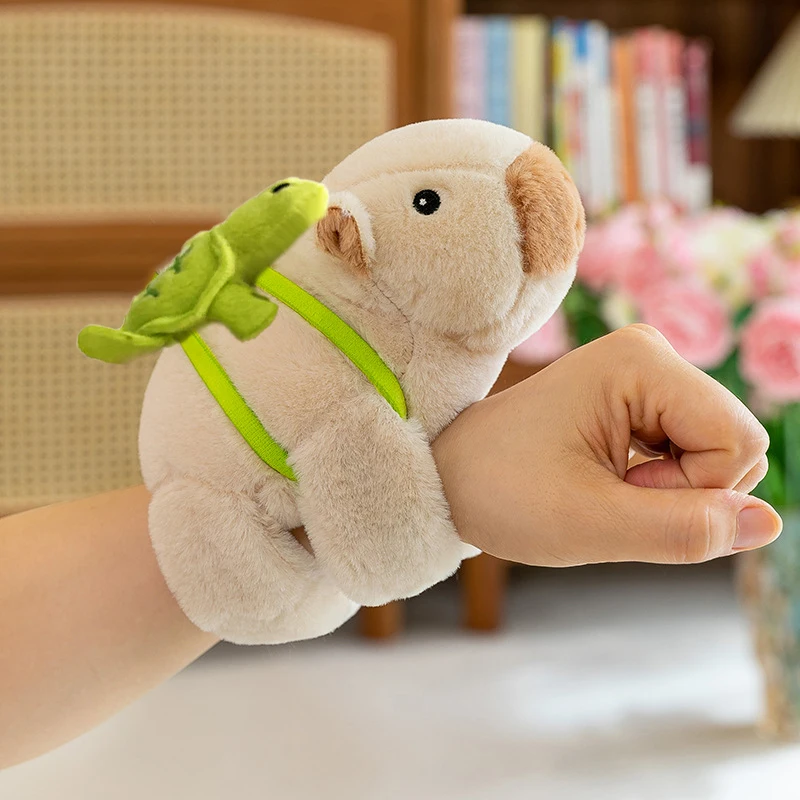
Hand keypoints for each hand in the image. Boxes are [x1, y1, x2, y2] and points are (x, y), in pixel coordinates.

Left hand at [433, 324, 781, 566]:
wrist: (451, 478)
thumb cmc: (502, 493)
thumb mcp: (592, 524)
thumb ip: (685, 530)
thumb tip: (770, 523)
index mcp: (641, 361)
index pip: (738, 442)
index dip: (693, 492)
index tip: (618, 493)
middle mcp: (650, 354)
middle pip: (734, 444)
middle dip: (684, 491)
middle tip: (606, 492)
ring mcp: (645, 376)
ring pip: (717, 455)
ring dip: (670, 492)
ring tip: (599, 487)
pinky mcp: (639, 400)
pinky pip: (690, 455)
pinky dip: (659, 485)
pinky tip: (607, 480)